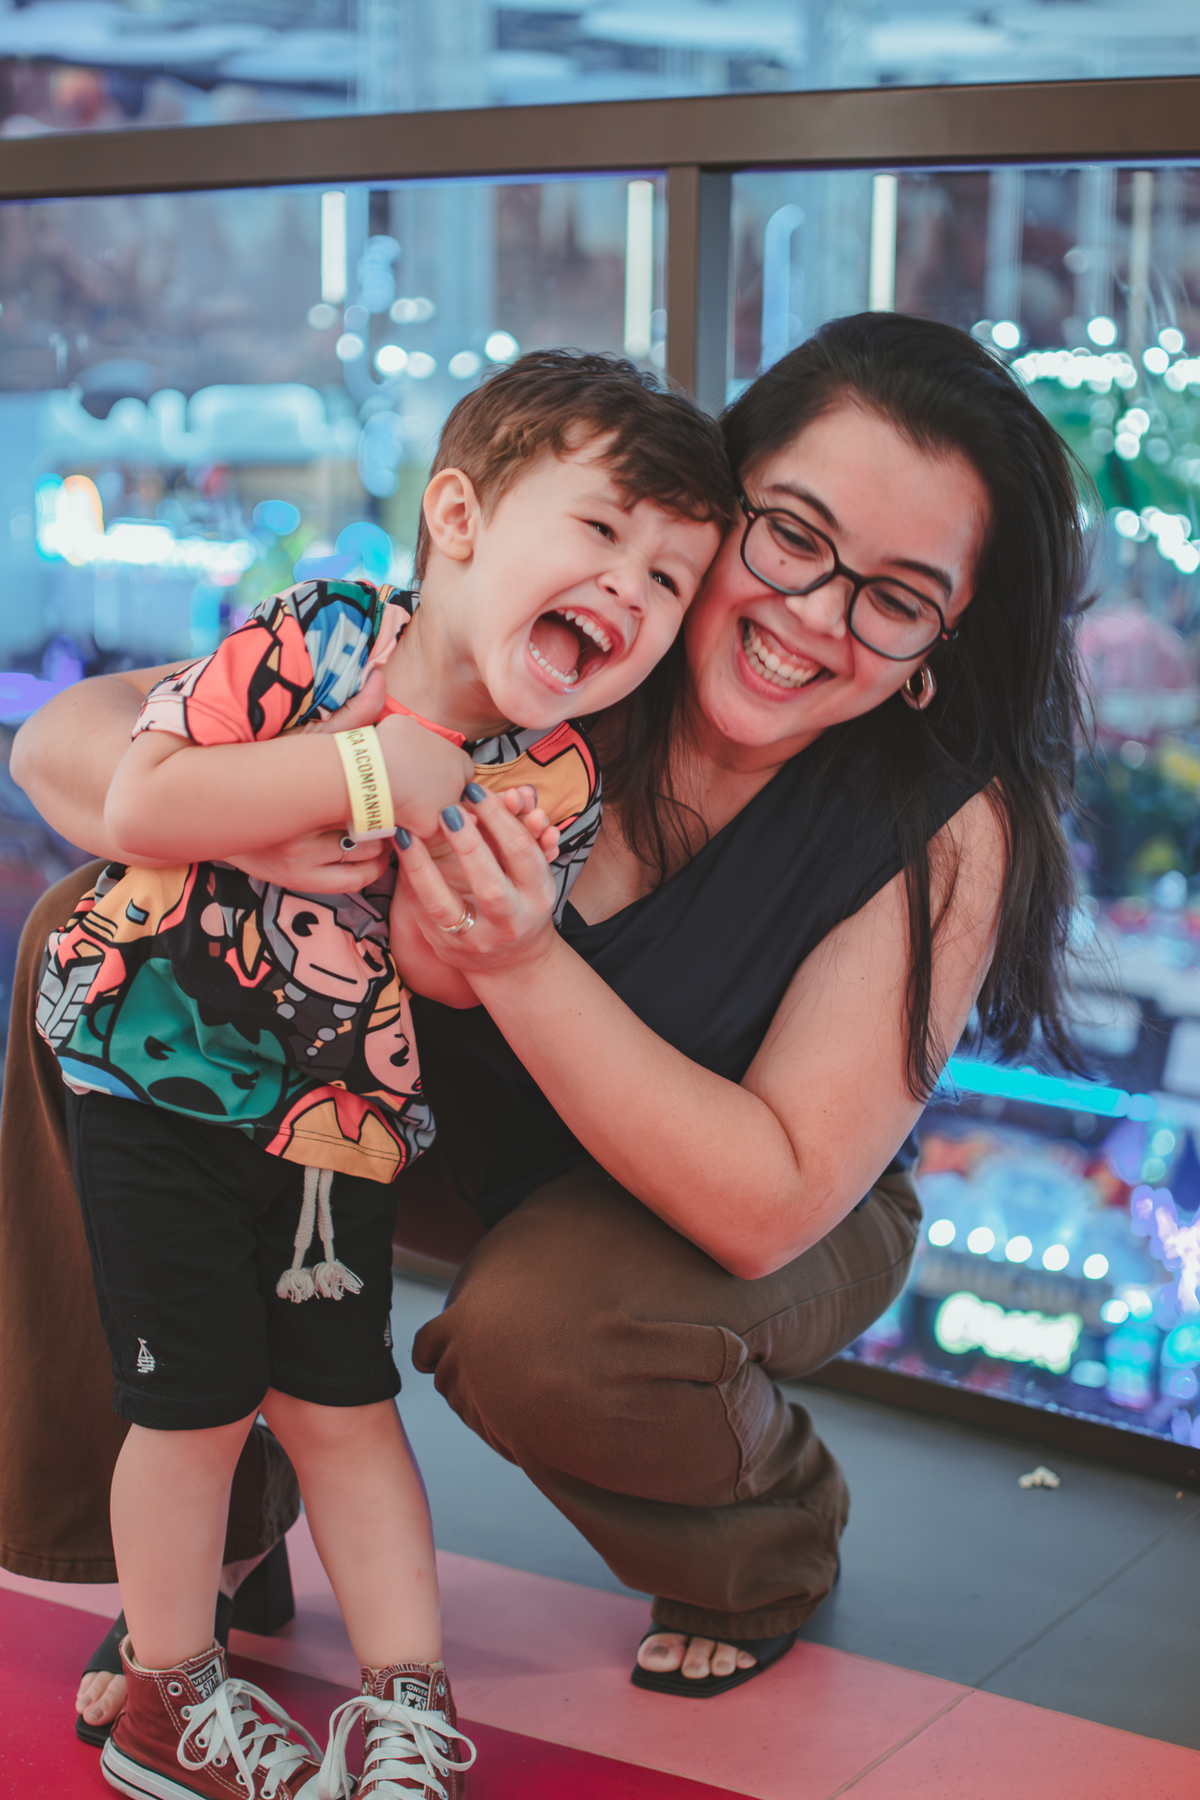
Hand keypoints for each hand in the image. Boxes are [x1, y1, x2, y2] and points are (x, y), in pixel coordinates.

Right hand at [228, 669, 392, 892]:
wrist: (215, 805)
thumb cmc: (269, 764)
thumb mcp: (303, 738)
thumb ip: (348, 715)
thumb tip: (380, 676)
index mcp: (306, 791)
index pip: (374, 795)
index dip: (397, 791)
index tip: (399, 783)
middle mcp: (300, 830)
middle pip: (377, 827)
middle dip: (391, 815)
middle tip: (392, 803)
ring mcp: (297, 860)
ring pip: (370, 856)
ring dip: (384, 843)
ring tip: (380, 824)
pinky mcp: (294, 879)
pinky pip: (353, 881)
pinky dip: (372, 868)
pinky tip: (370, 851)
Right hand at [376, 711, 474, 838]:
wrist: (371, 772)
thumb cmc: (388, 744)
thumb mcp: (405, 724)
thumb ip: (417, 731)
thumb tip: (413, 729)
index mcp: (460, 761)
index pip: (462, 770)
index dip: (444, 772)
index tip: (427, 773)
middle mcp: (460, 787)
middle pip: (454, 795)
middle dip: (438, 794)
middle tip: (414, 790)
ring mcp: (446, 810)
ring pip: (440, 816)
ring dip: (426, 812)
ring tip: (402, 804)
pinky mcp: (429, 829)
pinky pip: (420, 830)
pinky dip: (408, 825)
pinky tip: (393, 816)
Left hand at [395, 784, 558, 976]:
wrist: (515, 963)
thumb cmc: (523, 901)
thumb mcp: (534, 871)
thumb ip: (525, 833)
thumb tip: (515, 793)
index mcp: (538, 894)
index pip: (521, 852)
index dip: (500, 818)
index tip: (475, 789)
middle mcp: (511, 920)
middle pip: (491, 884)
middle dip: (469, 845)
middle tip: (449, 810)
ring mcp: (477, 938)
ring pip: (446, 905)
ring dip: (423, 867)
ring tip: (407, 834)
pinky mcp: (448, 947)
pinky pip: (422, 913)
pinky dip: (410, 881)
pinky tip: (400, 856)